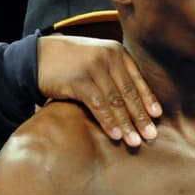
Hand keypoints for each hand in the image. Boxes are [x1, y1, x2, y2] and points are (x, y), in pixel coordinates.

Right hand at [37, 35, 159, 146]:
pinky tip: (116, 135)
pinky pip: (99, 105)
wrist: (38, 57)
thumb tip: (135, 100)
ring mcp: (93, 68)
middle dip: (141, 116)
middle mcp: (108, 57)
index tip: (157, 117)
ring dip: (127, 124)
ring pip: (116, 101)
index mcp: (116, 52)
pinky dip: (109, 122)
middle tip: (151, 136)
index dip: (148, 99)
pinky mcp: (79, 80)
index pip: (137, 79)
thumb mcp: (97, 59)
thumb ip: (114, 73)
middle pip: (129, 92)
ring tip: (135, 142)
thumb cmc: (70, 62)